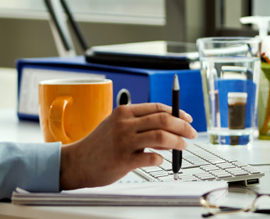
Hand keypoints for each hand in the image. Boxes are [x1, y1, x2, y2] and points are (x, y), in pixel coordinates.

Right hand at [58, 103, 196, 189]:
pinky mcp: (123, 160)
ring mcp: (124, 142)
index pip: (158, 108)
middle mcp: (124, 124)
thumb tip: (170, 128)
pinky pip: (151, 158)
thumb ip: (139, 123)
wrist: (77, 162)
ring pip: (161, 137)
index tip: (188, 120)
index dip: (177, 113)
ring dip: (177, 142)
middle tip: (191, 134)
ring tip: (181, 147)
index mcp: (124, 112)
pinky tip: (159, 160)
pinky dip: (160, 159)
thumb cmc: (99, 145)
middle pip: (163, 120)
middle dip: (182, 126)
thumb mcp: (115, 125)